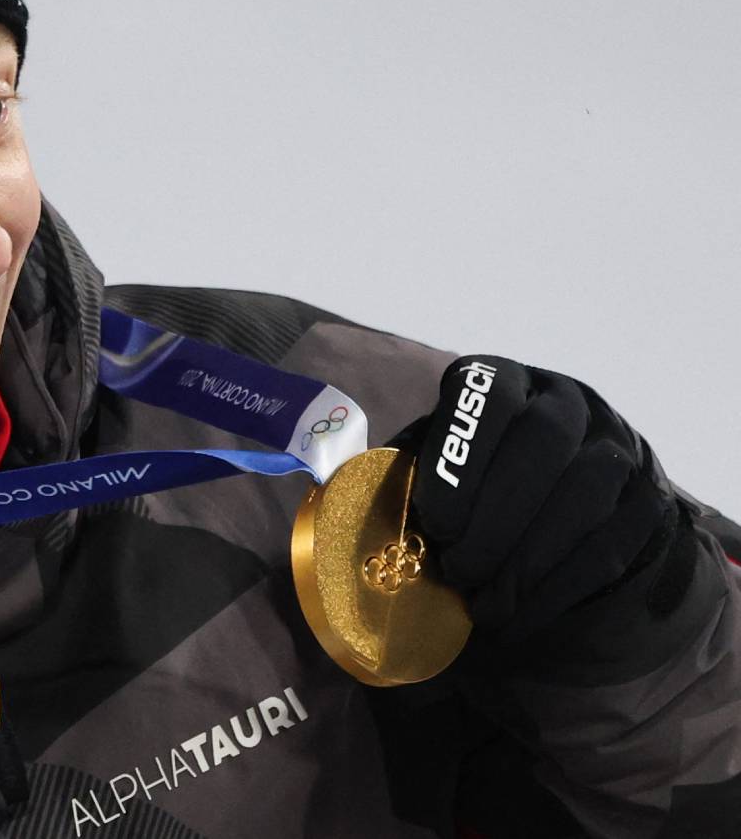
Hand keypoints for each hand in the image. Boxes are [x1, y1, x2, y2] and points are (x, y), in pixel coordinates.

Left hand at [406, 356, 693, 651]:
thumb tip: (351, 507)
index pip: (488, 392)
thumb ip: (406, 475)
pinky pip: (610, 546)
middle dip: (495, 517)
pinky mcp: (650, 503)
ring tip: (482, 605)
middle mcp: (571, 403)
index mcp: (507, 382)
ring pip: (584, 496)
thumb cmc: (478, 489)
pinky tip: (516, 618)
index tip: (433, 520)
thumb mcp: (438, 466)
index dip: (459, 455)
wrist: (574, 514)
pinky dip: (554, 591)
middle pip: (545, 440)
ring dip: (525, 562)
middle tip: (457, 571)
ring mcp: (621, 448)